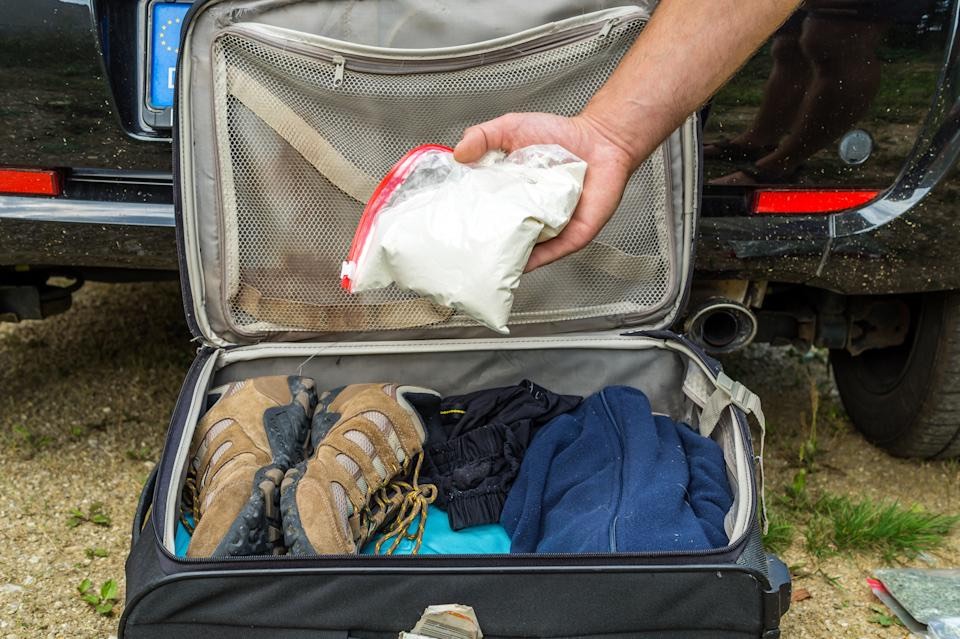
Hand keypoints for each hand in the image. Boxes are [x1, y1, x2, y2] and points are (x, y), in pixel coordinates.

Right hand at [453, 112, 637, 271]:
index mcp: (510, 193)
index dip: (465, 221)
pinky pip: (548, 255)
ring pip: (521, 252)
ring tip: (482, 264)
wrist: (601, 140)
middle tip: (460, 251)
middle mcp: (527, 213)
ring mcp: (548, 228)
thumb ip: (482, 136)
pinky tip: (515, 266)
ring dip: (503, 259)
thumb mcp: (511, 128)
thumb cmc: (561, 135)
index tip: (446, 227)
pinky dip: (532, 262)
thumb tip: (457, 154)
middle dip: (480, 246)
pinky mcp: (570, 236)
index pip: (483, 213)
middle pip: (499, 238)